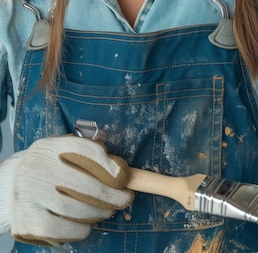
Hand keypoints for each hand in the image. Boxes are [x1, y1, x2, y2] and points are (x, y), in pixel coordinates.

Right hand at [0, 135, 133, 246]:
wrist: (9, 186)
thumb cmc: (47, 167)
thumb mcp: (63, 150)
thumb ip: (88, 150)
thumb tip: (116, 165)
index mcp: (50, 148)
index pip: (86, 152)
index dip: (109, 166)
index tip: (124, 176)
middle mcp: (38, 170)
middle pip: (88, 186)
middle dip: (113, 196)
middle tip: (125, 199)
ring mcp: (31, 197)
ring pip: (80, 211)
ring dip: (100, 213)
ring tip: (105, 210)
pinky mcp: (28, 222)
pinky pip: (67, 230)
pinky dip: (82, 229)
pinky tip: (84, 223)